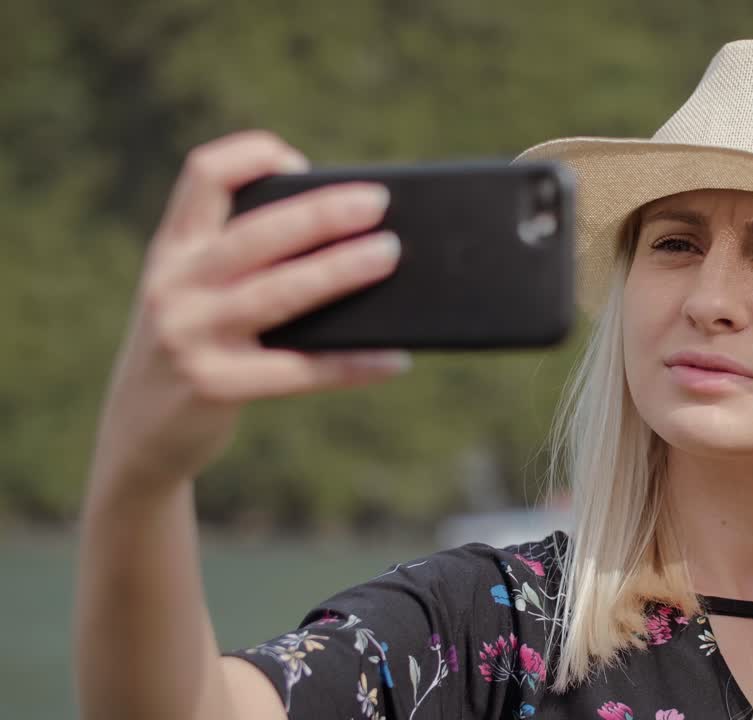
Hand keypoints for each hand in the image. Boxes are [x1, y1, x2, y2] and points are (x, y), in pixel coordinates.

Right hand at [89, 130, 410, 495]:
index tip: (300, 162)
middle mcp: (175, 284)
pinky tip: (393, 358)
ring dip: (340, 270)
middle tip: (377, 203)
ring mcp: (190, 336)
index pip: (203, 175)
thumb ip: (246, 262)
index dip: (252, 156)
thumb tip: (351, 238)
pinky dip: (353, 365)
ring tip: (388, 256)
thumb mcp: (196, 292)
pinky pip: (300, 371)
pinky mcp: (215, 387)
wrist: (139, 432)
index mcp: (173, 248)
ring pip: (279, 293)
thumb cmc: (195, 345)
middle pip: (256, 234)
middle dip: (321, 213)